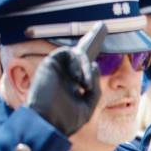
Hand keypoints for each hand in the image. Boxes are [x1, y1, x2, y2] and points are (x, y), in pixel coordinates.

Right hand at [26, 21, 104, 135]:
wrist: (47, 124)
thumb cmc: (65, 120)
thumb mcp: (88, 105)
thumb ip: (94, 87)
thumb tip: (95, 65)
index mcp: (74, 84)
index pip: (86, 67)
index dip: (93, 56)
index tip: (102, 43)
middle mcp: (66, 74)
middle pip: (80, 53)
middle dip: (92, 39)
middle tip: (102, 26)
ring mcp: (58, 68)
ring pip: (77, 55)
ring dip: (85, 67)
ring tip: (85, 84)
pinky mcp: (50, 63)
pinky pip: (67, 54)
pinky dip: (78, 64)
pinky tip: (80, 79)